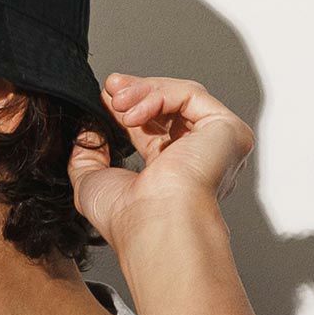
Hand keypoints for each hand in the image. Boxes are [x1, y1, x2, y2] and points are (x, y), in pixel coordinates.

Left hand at [66, 73, 254, 252]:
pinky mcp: (227, 130)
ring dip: (143, 92)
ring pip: (181, 98)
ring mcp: (216, 145)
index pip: (155, 130)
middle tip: (110, 88)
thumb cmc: (128, 221)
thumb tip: (86, 130)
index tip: (106, 97)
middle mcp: (199, 160)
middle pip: (170, 109)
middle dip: (136, 92)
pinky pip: (190, 95)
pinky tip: (133, 112)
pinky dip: (158, 95)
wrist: (152, 225)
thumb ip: (86, 155)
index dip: (130, 109)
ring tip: (116, 101)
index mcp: (173, 176)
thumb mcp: (91, 183)